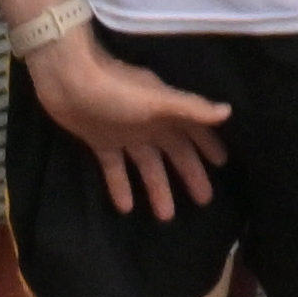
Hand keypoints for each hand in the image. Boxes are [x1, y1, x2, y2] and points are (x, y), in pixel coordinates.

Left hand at [33, 21, 233, 213]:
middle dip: (189, 174)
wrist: (68, 80)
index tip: (222, 164)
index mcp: (165, 111)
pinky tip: (126, 208)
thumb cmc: (116, 88)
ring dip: (157, 188)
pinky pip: (115, 169)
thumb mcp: (156, 100)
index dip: (208, 145)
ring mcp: (125, 134)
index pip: (194, 131)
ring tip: (165, 216)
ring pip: (147, 166)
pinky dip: (120, 186)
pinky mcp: (101, 142)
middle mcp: (149, 123)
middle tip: (203, 201)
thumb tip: (228, 112)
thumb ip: (190, 108)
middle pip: (174, 153)